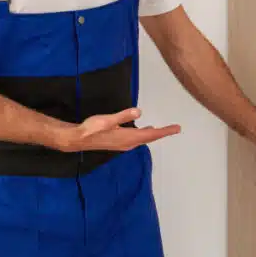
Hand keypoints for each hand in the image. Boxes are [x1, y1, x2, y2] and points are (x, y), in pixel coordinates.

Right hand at [58, 107, 180, 151]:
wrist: (78, 139)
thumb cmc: (92, 128)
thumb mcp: (108, 120)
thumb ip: (123, 116)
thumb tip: (139, 112)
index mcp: (128, 137)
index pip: (151, 134)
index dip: (165, 131)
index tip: (177, 128)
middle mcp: (128, 143)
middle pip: (150, 138)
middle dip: (163, 133)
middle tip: (175, 128)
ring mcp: (123, 144)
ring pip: (143, 139)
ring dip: (154, 134)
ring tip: (164, 130)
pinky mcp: (119, 143)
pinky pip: (137, 139)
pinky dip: (145, 134)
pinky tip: (144, 130)